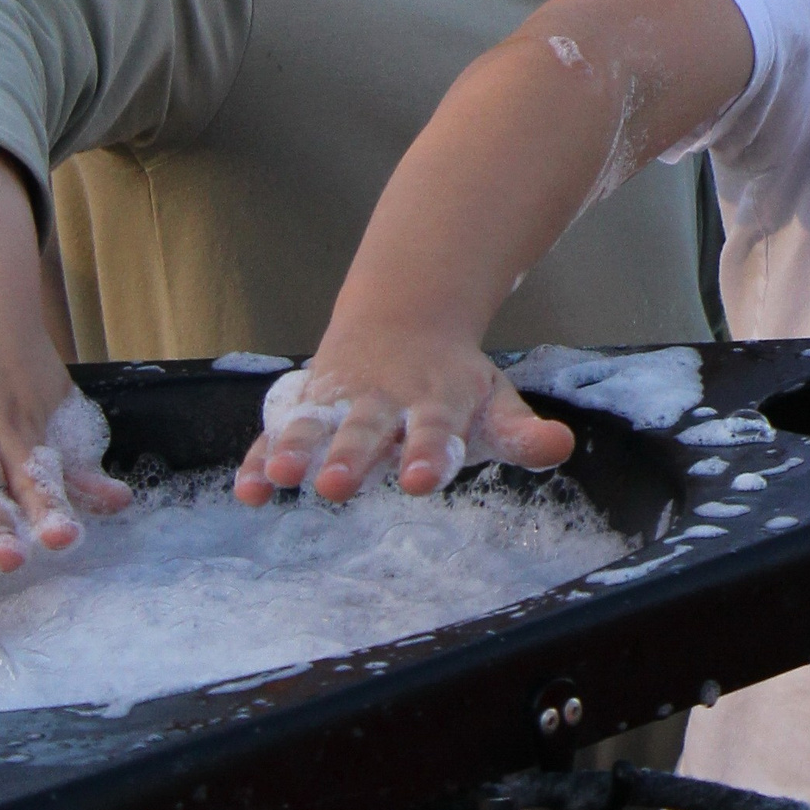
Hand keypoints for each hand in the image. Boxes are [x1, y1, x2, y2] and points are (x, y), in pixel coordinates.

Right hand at [234, 328, 573, 505]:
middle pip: (367, 430)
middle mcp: (384, 400)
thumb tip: (560, 446)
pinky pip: (278, 434)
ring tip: (283, 476)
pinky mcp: (306, 408)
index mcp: (436, 400)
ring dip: (297, 450)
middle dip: (350, 456)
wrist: (403, 319)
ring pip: (315, 425)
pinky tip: (249, 489)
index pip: (437, 431)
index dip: (430, 454)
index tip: (425, 481)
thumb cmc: (453, 383)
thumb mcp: (494, 403)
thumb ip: (523, 433)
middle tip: (335, 485)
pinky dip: (261, 458)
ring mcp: (340, 402)